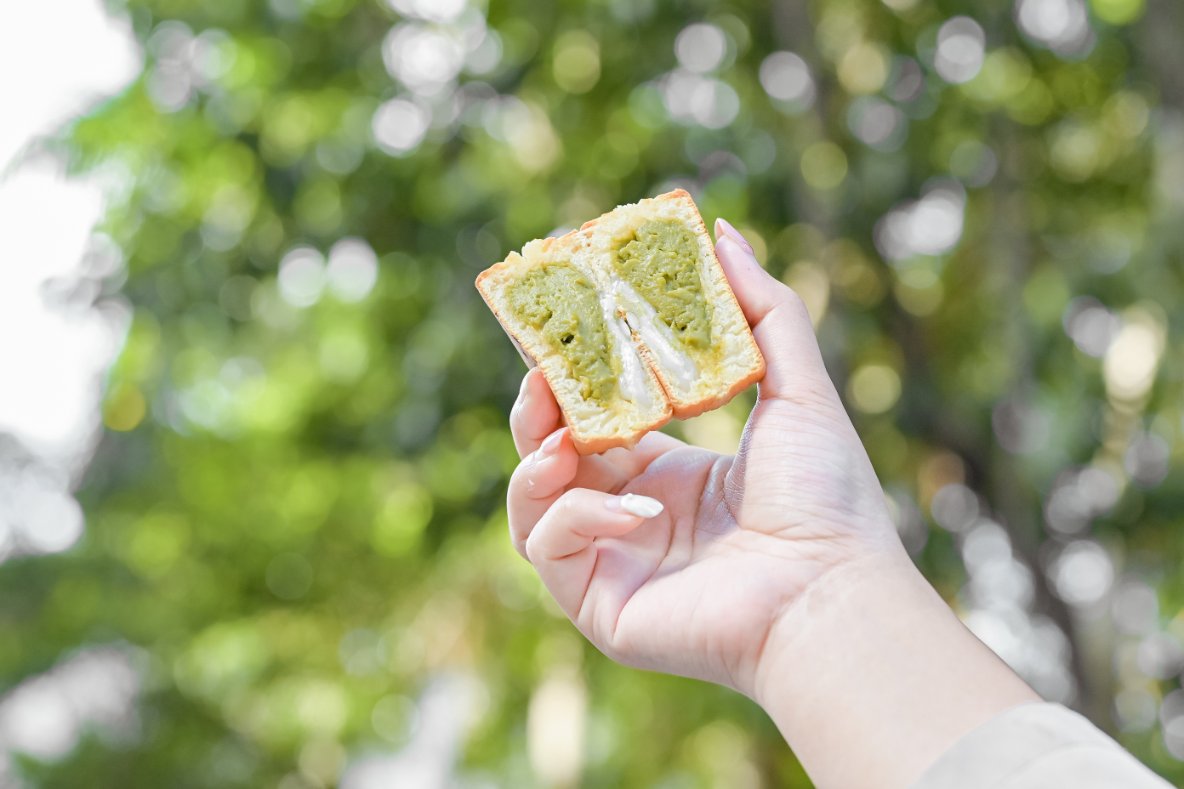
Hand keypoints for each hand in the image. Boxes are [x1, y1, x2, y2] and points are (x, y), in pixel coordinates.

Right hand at [505, 221, 902, 696]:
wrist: (833, 594)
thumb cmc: (826, 497)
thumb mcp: (797, 387)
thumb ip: (764, 308)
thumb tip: (722, 233)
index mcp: (668, 472)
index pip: (596, 414)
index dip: (572, 372)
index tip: (560, 321)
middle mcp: (631, 514)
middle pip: (548, 451)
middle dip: (535, 407)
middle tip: (541, 371)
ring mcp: (610, 559)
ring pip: (530, 502)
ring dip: (535, 461)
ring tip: (561, 435)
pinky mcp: (597, 603)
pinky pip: (549, 547)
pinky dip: (577, 517)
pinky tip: (635, 510)